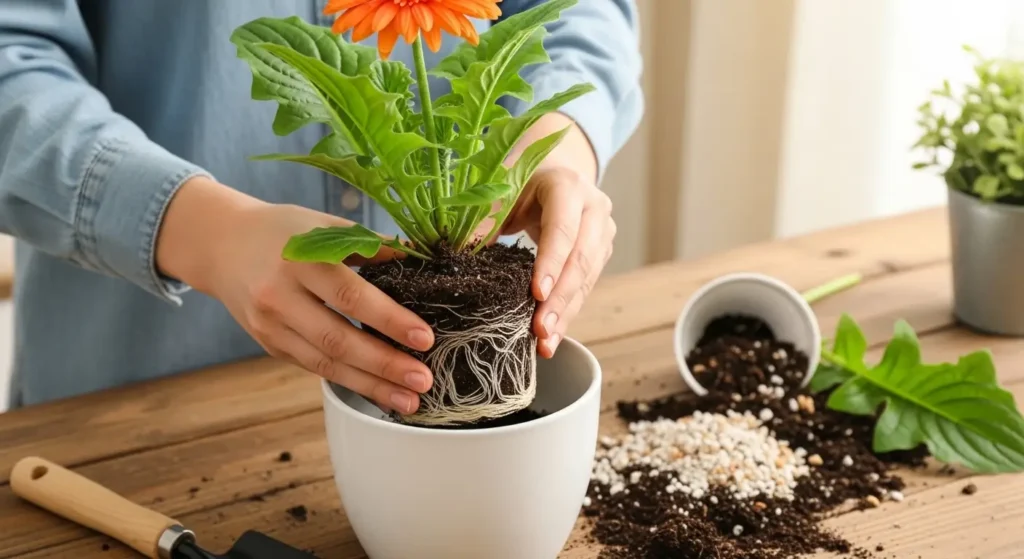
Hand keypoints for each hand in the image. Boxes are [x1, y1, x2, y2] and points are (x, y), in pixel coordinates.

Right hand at [155, 177, 434, 414]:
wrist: (221, 245)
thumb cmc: (283, 230)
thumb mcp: (323, 224)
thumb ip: (369, 244)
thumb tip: (420, 260)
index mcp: (300, 258)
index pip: (350, 296)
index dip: (388, 320)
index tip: (424, 338)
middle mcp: (280, 296)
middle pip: (337, 339)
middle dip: (384, 365)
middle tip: (423, 380)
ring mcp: (271, 326)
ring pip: (324, 363)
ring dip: (370, 385)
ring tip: (409, 400)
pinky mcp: (269, 344)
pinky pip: (313, 367)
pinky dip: (349, 381)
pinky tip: (378, 391)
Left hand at [500, 115, 614, 357]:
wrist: (552, 177)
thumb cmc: (520, 185)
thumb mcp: (500, 193)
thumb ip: (484, 220)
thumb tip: (457, 257)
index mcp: (567, 186)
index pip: (562, 229)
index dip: (550, 263)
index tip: (536, 294)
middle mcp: (593, 207)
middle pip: (579, 259)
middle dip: (559, 299)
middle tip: (540, 330)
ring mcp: (603, 231)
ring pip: (587, 278)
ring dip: (565, 313)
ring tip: (545, 342)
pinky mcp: (602, 253)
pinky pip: (587, 287)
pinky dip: (568, 312)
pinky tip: (553, 335)